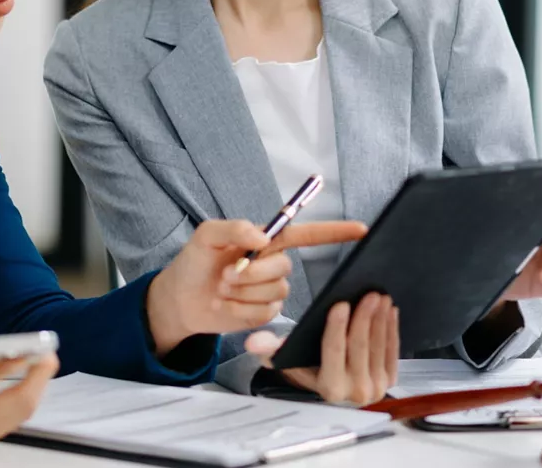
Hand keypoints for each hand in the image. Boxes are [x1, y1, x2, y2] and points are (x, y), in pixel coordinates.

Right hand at [0, 345, 59, 444]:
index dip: (9, 363)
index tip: (29, 350)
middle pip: (15, 402)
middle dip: (37, 377)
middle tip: (48, 354)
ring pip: (20, 413)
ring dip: (37, 388)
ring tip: (46, 363)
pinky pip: (15, 419)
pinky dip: (28, 399)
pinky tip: (34, 381)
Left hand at [147, 220, 367, 353]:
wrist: (180, 300)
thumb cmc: (193, 263)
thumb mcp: (207, 236)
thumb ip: (233, 227)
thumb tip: (262, 236)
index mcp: (267, 241)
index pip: (307, 234)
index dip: (335, 232)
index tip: (361, 230)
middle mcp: (274, 264)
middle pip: (284, 268)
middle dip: (253, 272)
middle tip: (227, 274)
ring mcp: (270, 291)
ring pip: (275, 292)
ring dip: (243, 292)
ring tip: (223, 289)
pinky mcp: (264, 314)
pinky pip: (266, 312)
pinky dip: (242, 310)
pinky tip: (227, 306)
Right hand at [245, 293, 398, 405]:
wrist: (330, 382)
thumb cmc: (307, 366)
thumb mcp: (285, 359)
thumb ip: (269, 349)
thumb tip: (253, 342)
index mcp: (329, 389)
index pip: (333, 353)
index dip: (337, 328)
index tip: (340, 304)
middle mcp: (355, 393)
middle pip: (360, 348)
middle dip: (364, 318)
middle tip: (368, 294)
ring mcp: (376, 387)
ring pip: (379, 347)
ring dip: (380, 320)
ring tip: (379, 297)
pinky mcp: (390, 380)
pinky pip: (392, 350)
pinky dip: (391, 328)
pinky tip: (389, 311)